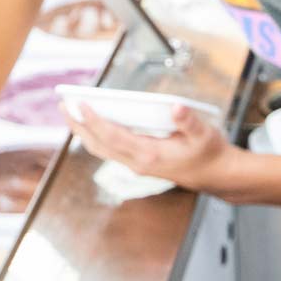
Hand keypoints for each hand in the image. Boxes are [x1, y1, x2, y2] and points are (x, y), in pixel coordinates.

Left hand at [69, 105, 237, 194]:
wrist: (217, 176)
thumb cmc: (209, 153)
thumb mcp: (204, 134)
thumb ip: (188, 120)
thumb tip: (175, 106)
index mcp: (149, 155)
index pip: (113, 136)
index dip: (94, 120)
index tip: (80, 104)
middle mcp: (137, 162)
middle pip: (98, 144)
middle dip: (78, 125)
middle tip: (63, 104)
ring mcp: (136, 164)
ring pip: (101, 149)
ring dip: (83, 131)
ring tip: (71, 111)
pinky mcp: (138, 163)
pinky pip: (109, 150)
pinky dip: (96, 136)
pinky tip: (92, 123)